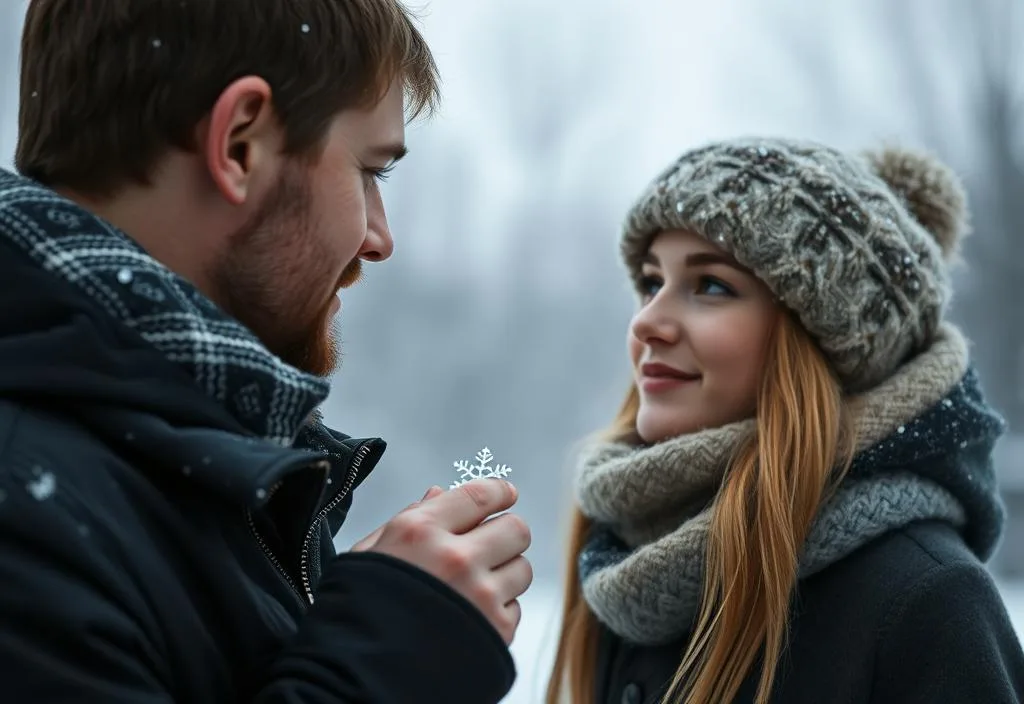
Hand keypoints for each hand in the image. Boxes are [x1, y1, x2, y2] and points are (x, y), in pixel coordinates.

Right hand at [351, 479, 532, 643]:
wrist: (355, 678)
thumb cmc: (356, 612)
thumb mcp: (368, 556)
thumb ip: (407, 519)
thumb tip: (438, 493)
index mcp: (419, 532)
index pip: (480, 495)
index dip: (499, 491)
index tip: (506, 494)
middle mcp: (455, 559)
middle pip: (515, 528)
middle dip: (505, 535)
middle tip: (489, 546)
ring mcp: (480, 596)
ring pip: (522, 568)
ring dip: (504, 574)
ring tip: (475, 588)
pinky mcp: (496, 632)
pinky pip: (516, 607)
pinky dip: (498, 611)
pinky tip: (469, 618)